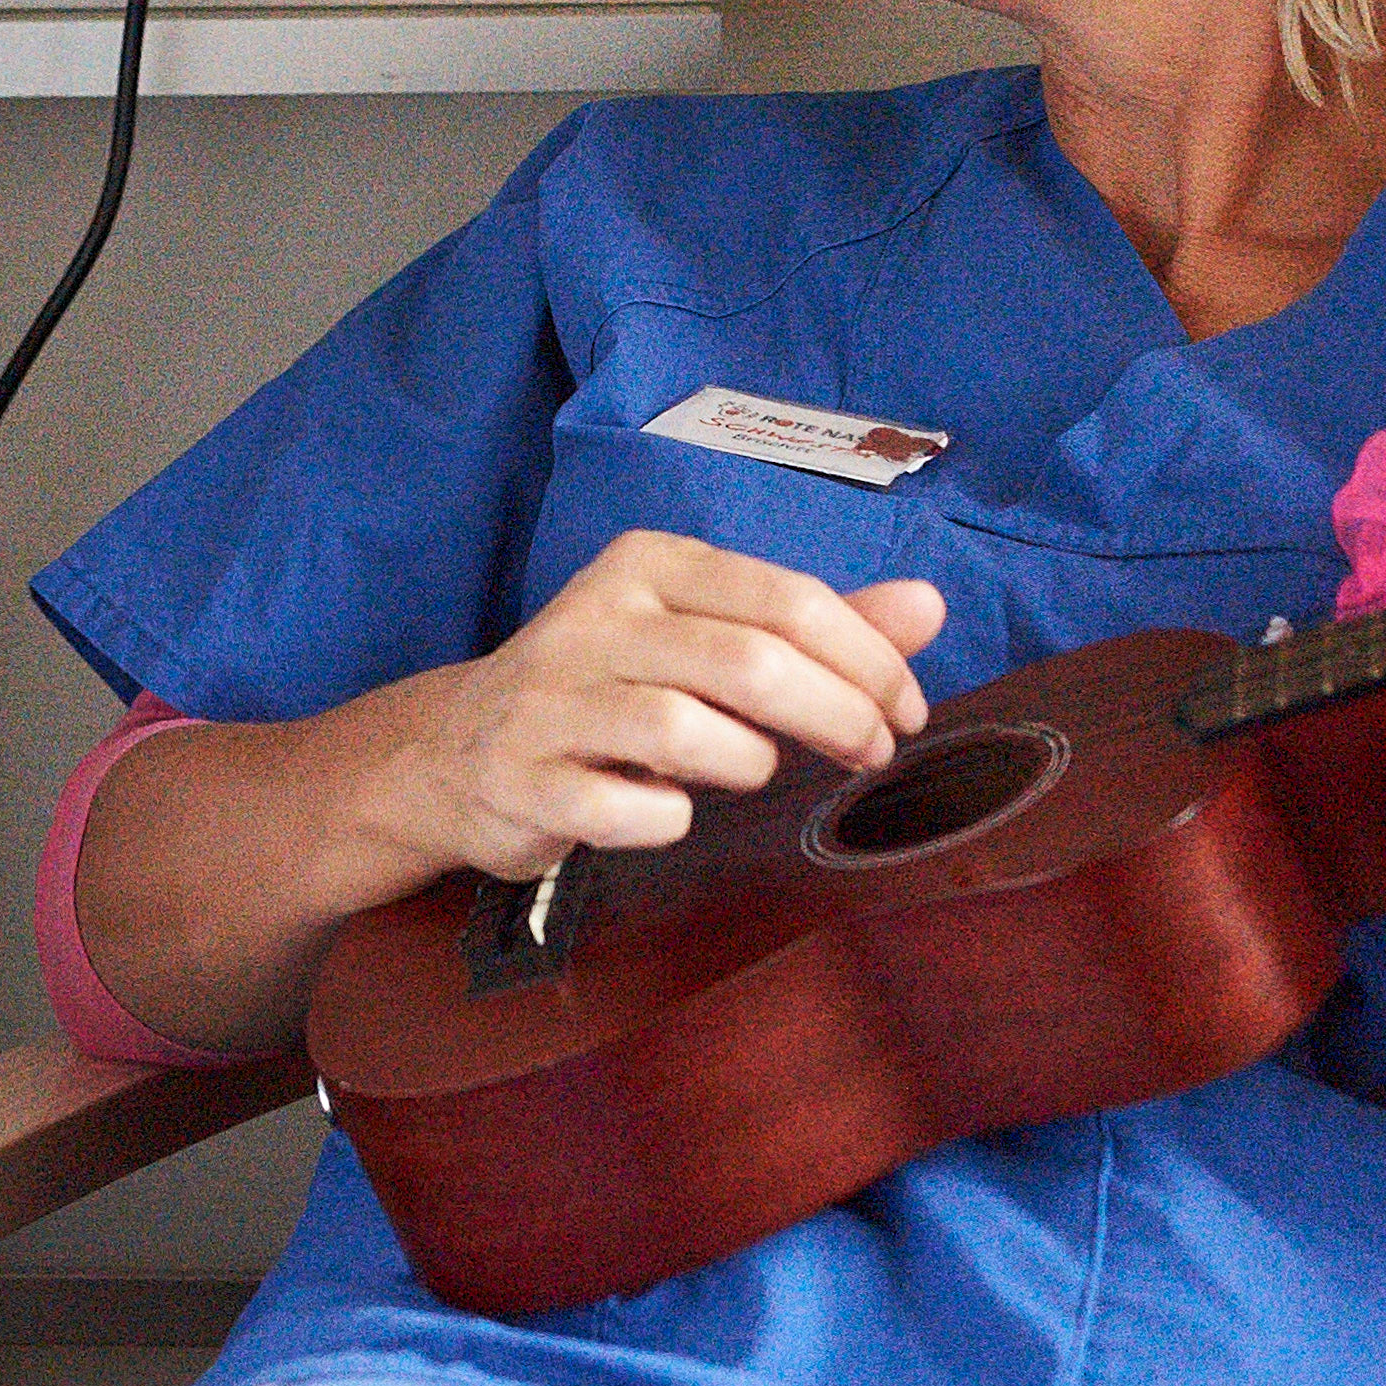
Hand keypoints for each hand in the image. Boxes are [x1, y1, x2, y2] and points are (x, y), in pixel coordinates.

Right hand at [359, 533, 946, 885]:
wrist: (457, 750)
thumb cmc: (608, 690)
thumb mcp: (704, 637)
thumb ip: (815, 627)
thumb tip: (928, 607)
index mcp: (649, 565)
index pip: (787, 599)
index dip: (868, 661)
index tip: (905, 712)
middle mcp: (595, 617)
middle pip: (750, 663)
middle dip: (836, 716)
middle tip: (870, 754)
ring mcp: (552, 698)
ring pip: (687, 730)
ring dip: (748, 765)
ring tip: (752, 773)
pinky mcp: (524, 776)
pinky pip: (626, 809)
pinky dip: (668, 820)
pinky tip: (668, 812)